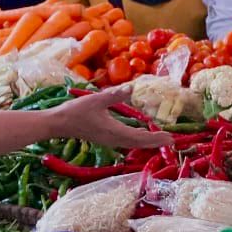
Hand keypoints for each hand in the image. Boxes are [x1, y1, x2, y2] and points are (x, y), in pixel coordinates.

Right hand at [43, 87, 171, 149]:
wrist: (59, 124)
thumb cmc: (76, 111)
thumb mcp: (97, 100)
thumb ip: (115, 95)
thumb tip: (132, 88)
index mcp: (114, 131)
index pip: (140, 137)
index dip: (156, 138)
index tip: (170, 138)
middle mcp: (114, 139)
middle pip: (139, 143)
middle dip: (156, 142)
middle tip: (172, 140)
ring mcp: (109, 140)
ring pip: (133, 143)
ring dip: (148, 142)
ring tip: (161, 138)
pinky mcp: (105, 138)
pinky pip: (126, 141)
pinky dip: (137, 139)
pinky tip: (142, 134)